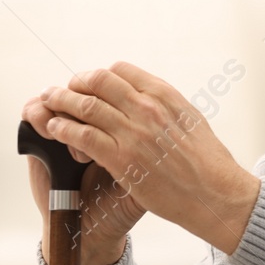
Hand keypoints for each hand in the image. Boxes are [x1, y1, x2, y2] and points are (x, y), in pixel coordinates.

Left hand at [24, 62, 261, 255]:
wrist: (216, 194)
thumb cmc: (209, 162)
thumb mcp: (192, 120)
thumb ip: (167, 106)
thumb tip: (149, 98)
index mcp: (165, 95)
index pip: (120, 71)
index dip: (98, 76)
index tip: (90, 85)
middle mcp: (148, 108)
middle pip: (97, 82)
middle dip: (74, 84)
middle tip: (61, 91)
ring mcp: (134, 133)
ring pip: (85, 106)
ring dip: (60, 102)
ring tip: (48, 104)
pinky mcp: (122, 160)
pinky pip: (83, 136)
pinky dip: (64, 129)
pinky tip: (55, 129)